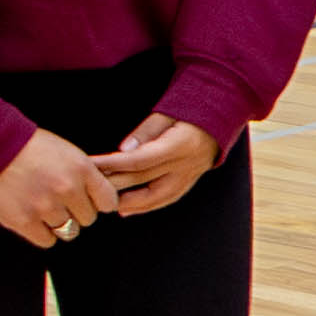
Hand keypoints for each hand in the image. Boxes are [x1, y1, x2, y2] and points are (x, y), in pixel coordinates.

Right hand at [0, 126, 116, 249]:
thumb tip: (101, 195)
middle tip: (59, 199)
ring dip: (58, 221)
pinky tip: (32, 216)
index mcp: (81, 168)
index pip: (108, 201)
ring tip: (43, 205)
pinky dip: (42, 232)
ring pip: (69, 230)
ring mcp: (46, 207)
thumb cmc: (26, 146)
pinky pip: (47, 240)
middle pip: (88, 218)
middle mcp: (67, 189)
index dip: (99, 201)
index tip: (90, 199)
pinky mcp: (25, 222)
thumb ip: (84, 174)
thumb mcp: (64, 151)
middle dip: (77, 210)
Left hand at [90, 111, 223, 214]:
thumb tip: (124, 149)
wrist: (224, 114)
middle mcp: (186, 164)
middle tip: (91, 186)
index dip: (114, 164)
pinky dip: (148, 205)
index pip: (140, 160)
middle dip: (115, 183)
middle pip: (145, 179)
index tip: (93, 164)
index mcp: (180, 145)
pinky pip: (169, 198)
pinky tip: (130, 209)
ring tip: (109, 205)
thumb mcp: (169, 111)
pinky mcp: (192, 179)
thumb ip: (147, 131)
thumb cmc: (194, 107)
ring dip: (132, 202)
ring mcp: (191, 174)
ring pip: (158, 196)